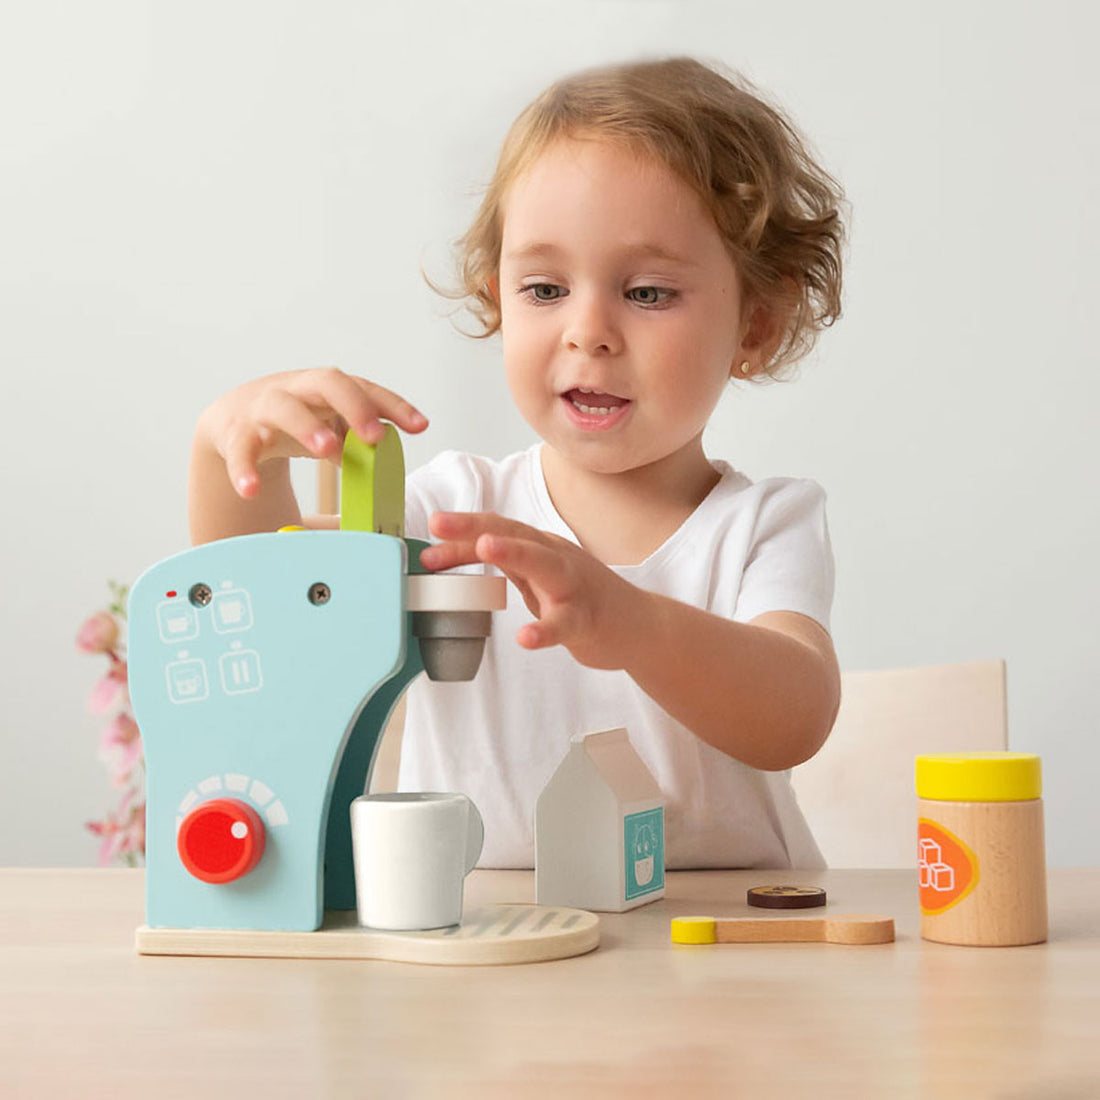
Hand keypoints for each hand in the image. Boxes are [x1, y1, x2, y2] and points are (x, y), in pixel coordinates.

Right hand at [197, 368, 428, 497]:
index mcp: (327, 387)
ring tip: (326, 449)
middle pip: (328, 383)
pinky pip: (242, 450)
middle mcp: (298, 389)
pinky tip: (251, 489)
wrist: (233, 417)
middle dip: (355, 406)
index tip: (420, 426)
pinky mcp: (237, 434)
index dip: (393, 405)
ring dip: (307, 427)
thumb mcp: (330, 423)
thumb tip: (390, 461)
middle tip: (375, 435)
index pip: (365, 388)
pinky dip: (245, 470)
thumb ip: (359, 439)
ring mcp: (265, 408)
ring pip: (285, 409)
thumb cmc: (296, 417)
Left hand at [420, 512, 649, 669]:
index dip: (461, 533)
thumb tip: (451, 556)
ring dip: (514, 553)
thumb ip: (504, 564)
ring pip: (544, 564)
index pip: (496, 530)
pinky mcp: (587, 619)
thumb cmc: (583, 598)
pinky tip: (525, 636)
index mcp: (541, 547)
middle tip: (438, 522)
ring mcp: (574, 586)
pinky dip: (545, 629)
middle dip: (475, 527)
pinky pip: (565, 623)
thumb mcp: (538, 576)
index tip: (427, 537)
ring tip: (485, 549)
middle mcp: (556, 557)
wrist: (639, 626)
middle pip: (514, 534)